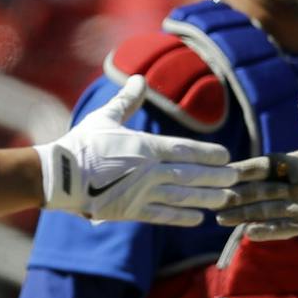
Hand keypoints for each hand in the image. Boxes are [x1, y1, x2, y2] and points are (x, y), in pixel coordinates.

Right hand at [37, 76, 238, 225]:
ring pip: (182, 196)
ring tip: (226, 199)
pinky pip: (162, 216)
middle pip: (191, 174)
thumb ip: (127, 101)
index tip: (226, 156)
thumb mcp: (105, 118)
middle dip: (216, 177)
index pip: (185, 149)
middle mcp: (149, 171)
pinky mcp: (131, 212)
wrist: (60, 177)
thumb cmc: (82, 144)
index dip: (208, 153)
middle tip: (237, 179)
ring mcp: (141, 193)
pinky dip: (181, 217)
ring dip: (206, 198)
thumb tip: (139, 78)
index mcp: (145, 147)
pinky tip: (198, 219)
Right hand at [220, 92, 297, 239]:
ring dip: (244, 215)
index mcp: (296, 164)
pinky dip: (267, 231)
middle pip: (258, 191)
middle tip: (211, 199)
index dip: (244, 170)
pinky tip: (248, 234)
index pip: (264, 167)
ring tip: (221, 219)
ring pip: (266, 211)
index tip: (222, 171)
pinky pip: (284, 228)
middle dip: (236, 196)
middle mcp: (293, 185)